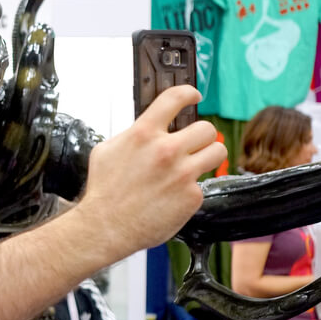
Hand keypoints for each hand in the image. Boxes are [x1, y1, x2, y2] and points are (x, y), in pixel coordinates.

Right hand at [78, 85, 224, 252]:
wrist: (106, 226)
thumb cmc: (104, 191)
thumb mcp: (107, 150)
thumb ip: (131, 135)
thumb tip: (145, 130)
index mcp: (144, 134)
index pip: (175, 98)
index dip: (189, 93)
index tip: (194, 96)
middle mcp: (167, 150)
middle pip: (206, 128)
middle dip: (201, 135)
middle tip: (194, 143)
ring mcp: (183, 174)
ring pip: (217, 152)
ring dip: (208, 156)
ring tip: (195, 164)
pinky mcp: (192, 196)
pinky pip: (202, 184)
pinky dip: (190, 189)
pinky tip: (173, 196)